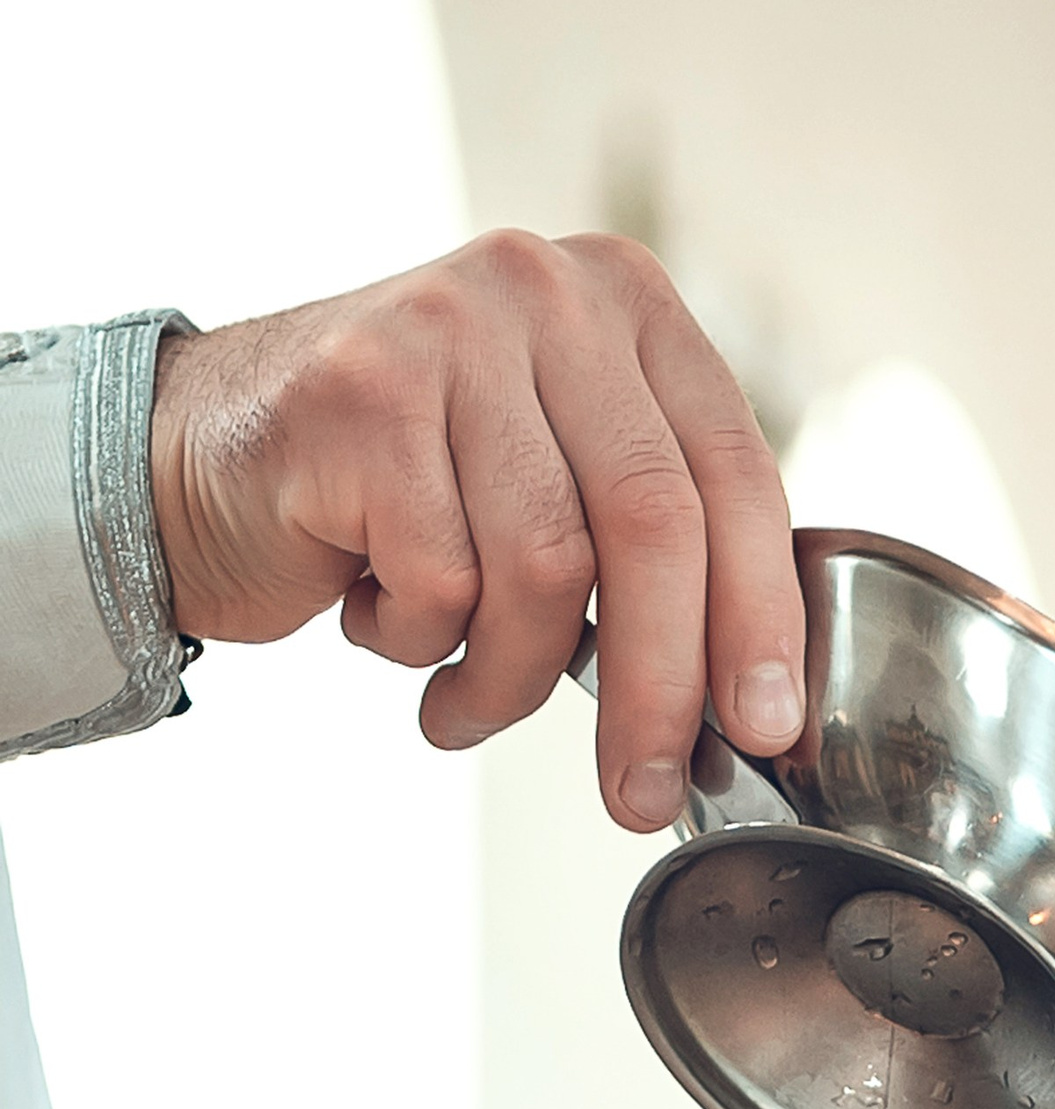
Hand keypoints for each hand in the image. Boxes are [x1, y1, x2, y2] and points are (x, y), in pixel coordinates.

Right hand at [148, 231, 802, 828]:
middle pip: (652, 525)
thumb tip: (754, 703)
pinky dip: (423, 645)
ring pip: (545, 569)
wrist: (208, 457)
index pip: (733, 473)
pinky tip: (385, 620)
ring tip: (466, 699)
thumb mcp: (558, 484)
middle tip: (640, 791)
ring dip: (511, 678)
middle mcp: (544, 291)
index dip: (761, 615)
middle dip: (661, 688)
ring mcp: (447, 328)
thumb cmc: (410, 490)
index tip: (765, 726)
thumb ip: (652, 546)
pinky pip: (443, 581)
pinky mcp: (359, 392)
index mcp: (624, 304)